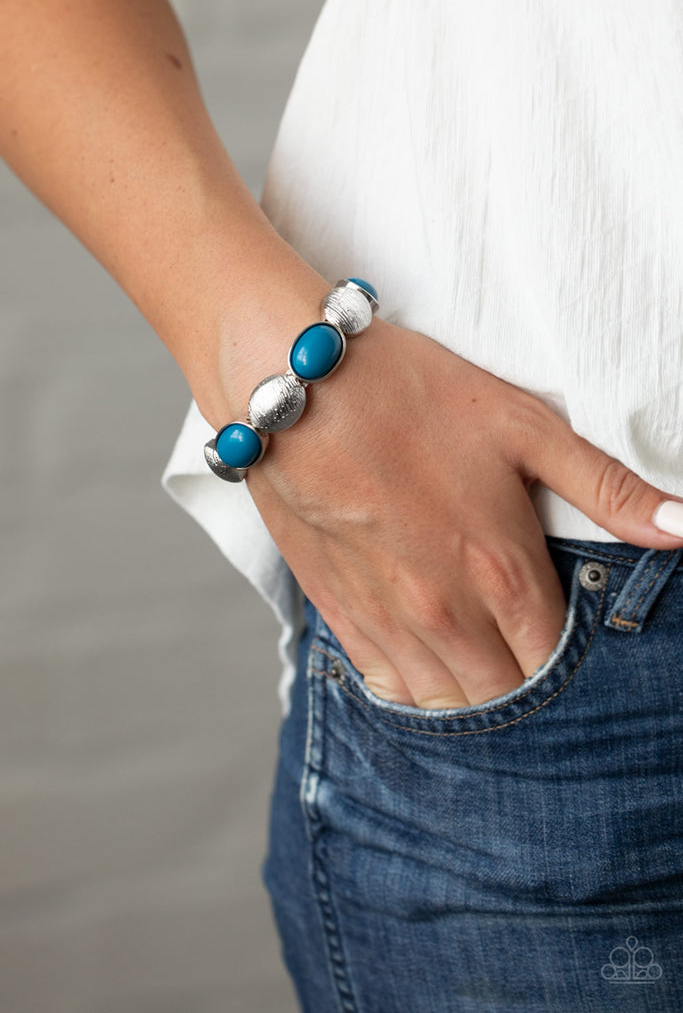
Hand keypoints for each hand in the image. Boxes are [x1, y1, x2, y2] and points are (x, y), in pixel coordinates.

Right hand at [245, 318, 682, 708]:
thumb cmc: (411, 395)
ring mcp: (387, 620)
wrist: (293, 388)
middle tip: (528, 663)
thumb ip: (607, 487)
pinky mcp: (338, 612)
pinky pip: (386, 686)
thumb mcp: (523, 424)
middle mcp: (446, 613)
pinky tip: (426, 672)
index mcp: (501, 571)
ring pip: (443, 705)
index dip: (572, 670)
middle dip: (524, 692)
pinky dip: (412, 691)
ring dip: (470, 700)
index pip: (555, 665)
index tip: (572, 653)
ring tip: (483, 677)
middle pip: (502, 698)